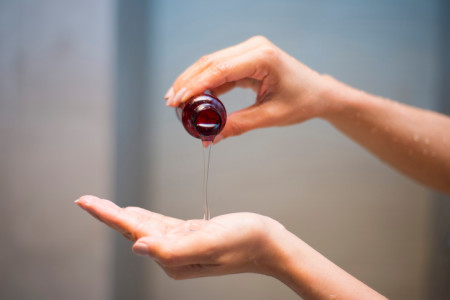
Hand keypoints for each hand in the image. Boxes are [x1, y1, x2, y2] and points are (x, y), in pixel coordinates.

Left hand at [75, 195, 385, 298]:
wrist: (269, 243)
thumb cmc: (244, 241)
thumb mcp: (208, 243)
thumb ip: (171, 249)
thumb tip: (138, 246)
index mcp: (172, 257)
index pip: (132, 231)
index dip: (107, 214)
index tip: (85, 201)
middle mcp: (172, 254)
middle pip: (133, 228)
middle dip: (109, 213)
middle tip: (86, 199)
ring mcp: (181, 244)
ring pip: (144, 225)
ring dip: (123, 213)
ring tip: (103, 204)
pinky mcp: (191, 235)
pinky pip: (161, 224)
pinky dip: (145, 216)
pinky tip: (134, 212)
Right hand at [165, 36, 329, 142]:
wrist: (319, 93)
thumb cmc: (302, 101)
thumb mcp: (269, 116)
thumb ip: (238, 125)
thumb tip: (211, 138)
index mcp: (261, 57)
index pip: (218, 69)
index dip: (194, 86)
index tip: (177, 101)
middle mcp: (253, 48)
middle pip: (210, 62)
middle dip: (188, 82)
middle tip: (170, 102)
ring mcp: (250, 52)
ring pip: (212, 65)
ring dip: (194, 82)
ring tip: (178, 102)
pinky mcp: (247, 60)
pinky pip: (221, 71)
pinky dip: (207, 85)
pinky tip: (196, 99)